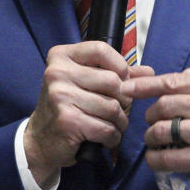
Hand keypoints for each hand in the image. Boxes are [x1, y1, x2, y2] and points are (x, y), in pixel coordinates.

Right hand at [24, 41, 152, 186]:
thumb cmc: (67, 106)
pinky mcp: (67, 121)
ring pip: (112, 107)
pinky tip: (106, 138)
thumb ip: (116, 74)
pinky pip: (106, 128)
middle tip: (118, 109)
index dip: (120, 66)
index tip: (122, 80)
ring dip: (120, 121)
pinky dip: (112, 137)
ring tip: (113, 125)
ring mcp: (60, 96)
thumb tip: (149, 71)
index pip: (101, 50)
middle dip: (123, 99)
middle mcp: (57, 73)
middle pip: (112, 80)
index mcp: (61, 56)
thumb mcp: (86, 83)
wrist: (40, 140)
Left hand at [121, 68, 189, 189]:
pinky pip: (171, 157)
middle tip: (150, 120)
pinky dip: (157, 158)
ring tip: (153, 139)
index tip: (127, 87)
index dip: (145, 85)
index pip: (173, 81)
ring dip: (151, 136)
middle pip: (164, 105)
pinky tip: (156, 158)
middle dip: (150, 114)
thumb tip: (172, 79)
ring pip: (163, 130)